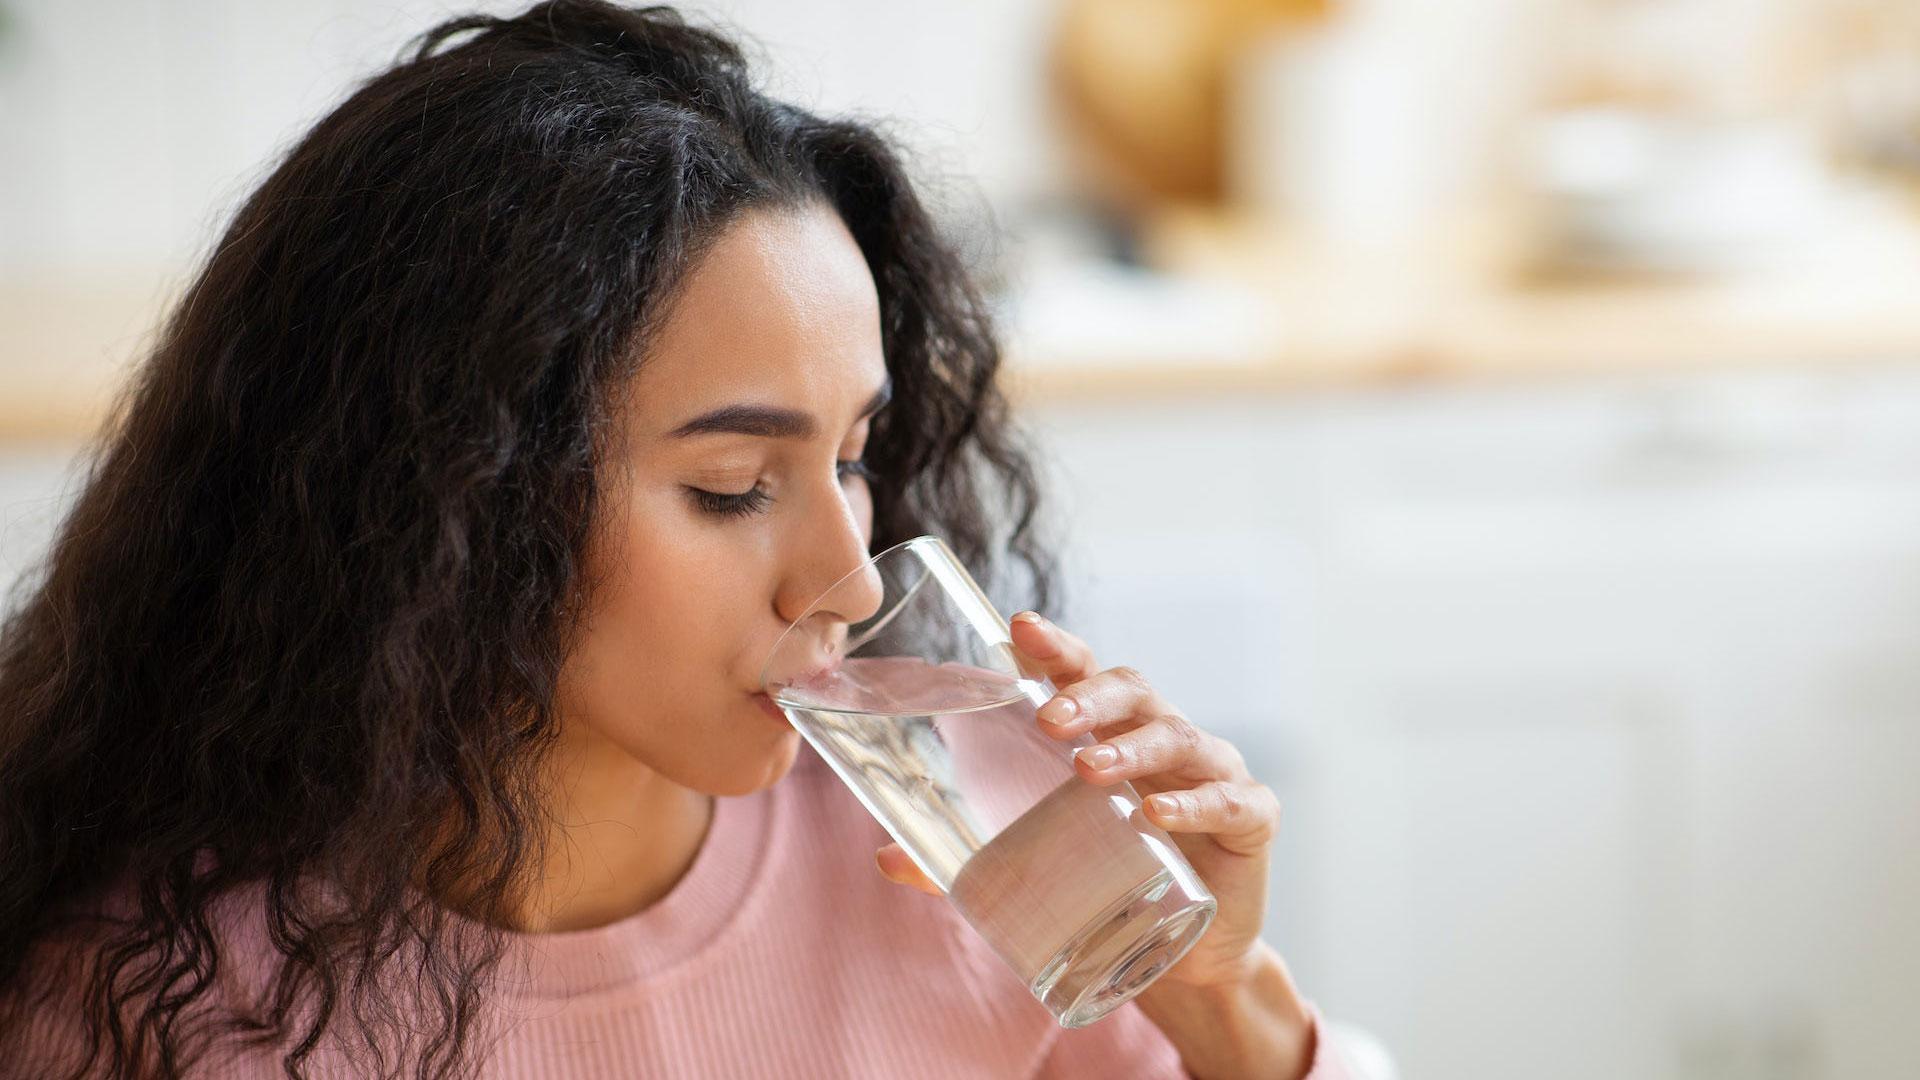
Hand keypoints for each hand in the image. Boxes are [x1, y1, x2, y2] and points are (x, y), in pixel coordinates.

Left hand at [875, 611, 1280, 991]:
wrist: (1186, 959)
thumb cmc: (1109, 884)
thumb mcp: (1036, 869)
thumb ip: (963, 863)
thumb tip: (885, 859)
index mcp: (1110, 735)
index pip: (1082, 673)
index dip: (1056, 647)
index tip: (1019, 628)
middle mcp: (1161, 740)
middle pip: (1132, 690)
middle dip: (1089, 695)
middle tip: (1048, 719)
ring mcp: (1211, 773)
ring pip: (1178, 736)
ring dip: (1132, 746)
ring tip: (1088, 770)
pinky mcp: (1251, 818)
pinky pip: (1230, 798)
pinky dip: (1195, 804)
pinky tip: (1157, 815)